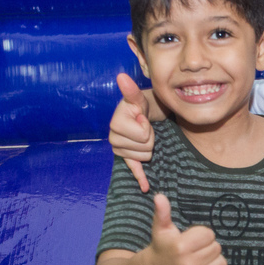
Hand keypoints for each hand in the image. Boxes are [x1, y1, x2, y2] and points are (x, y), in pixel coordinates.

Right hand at [110, 73, 155, 191]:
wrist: (142, 113)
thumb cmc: (140, 105)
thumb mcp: (138, 98)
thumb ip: (131, 91)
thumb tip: (122, 77)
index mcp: (115, 123)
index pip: (141, 135)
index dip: (146, 126)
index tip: (142, 117)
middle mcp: (113, 138)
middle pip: (144, 148)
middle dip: (150, 137)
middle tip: (145, 127)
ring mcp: (119, 150)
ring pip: (144, 157)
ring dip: (149, 146)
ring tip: (144, 135)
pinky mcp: (126, 158)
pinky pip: (133, 170)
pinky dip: (140, 178)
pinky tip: (146, 187)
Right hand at [147, 194, 251, 264]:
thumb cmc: (162, 246)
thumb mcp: (161, 228)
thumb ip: (162, 212)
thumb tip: (159, 196)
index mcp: (181, 247)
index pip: (208, 234)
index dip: (201, 234)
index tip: (190, 238)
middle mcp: (189, 264)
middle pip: (216, 247)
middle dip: (206, 246)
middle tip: (192, 250)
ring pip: (222, 262)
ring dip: (214, 259)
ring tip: (197, 259)